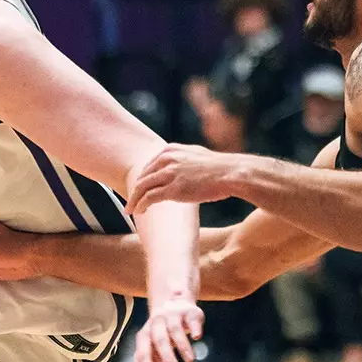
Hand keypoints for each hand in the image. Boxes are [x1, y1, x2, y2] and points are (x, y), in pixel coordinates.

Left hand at [127, 144, 244, 214]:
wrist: (231, 173)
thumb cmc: (220, 168)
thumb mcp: (197, 155)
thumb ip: (184, 159)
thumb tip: (182, 169)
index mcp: (171, 150)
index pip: (149, 165)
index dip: (142, 179)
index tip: (139, 189)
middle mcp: (166, 160)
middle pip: (142, 176)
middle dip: (135, 190)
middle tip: (130, 201)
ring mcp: (168, 174)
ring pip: (141, 187)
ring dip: (134, 200)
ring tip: (130, 210)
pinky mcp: (172, 189)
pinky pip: (149, 198)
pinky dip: (140, 205)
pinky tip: (139, 211)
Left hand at [131, 295, 202, 361]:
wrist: (173, 303)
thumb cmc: (160, 333)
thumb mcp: (149, 347)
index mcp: (145, 335)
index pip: (143, 353)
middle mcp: (157, 324)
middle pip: (159, 340)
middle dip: (167, 357)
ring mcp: (173, 316)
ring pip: (175, 330)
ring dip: (183, 346)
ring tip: (190, 361)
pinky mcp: (190, 312)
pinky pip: (192, 319)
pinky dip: (194, 327)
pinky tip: (196, 337)